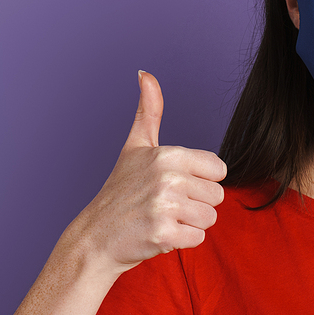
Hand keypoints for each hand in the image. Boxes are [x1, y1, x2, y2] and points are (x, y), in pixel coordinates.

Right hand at [67, 71, 226, 272]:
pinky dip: (182, 241)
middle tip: (165, 204)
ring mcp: (165, 206)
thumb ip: (148, 111)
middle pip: (217, 196)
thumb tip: (145, 73)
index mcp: (168, 155)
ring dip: (190, 223)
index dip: (200, 180)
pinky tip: (159, 234)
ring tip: (162, 218)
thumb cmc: (120, 191)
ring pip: (210, 218)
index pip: (219, 169)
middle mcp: (168, 178)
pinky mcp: (164, 234)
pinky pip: (198, 239)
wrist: (95, 236)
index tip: (175, 183)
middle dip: (196, 204)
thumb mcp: (135, 146)